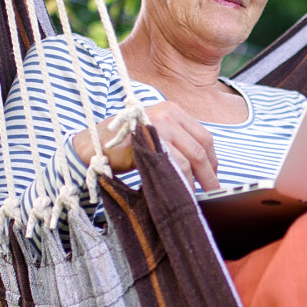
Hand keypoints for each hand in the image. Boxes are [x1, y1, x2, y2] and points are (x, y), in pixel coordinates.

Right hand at [71, 101, 219, 191]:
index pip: (204, 136)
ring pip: (190, 157)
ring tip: (195, 195)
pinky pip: (175, 164)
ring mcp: (158, 125)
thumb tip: (201, 167)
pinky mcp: (149, 141)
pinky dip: (182, 181)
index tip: (212, 176)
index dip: (212, 160)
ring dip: (196, 180)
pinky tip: (181, 192)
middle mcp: (168, 114)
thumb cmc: (124, 144)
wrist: (93, 145)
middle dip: (209, 174)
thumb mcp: (155, 135)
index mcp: (173, 110)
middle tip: (212, 191)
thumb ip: (176, 142)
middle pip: (200, 148)